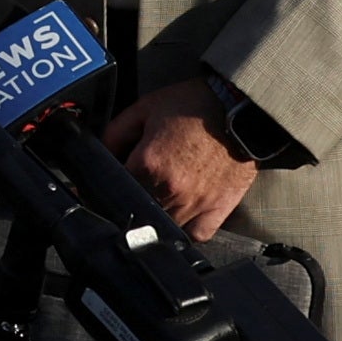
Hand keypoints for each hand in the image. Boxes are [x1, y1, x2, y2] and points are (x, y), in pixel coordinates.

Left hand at [108, 78, 262, 239]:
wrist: (241, 107)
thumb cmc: (195, 105)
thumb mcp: (144, 108)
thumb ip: (115, 133)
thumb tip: (99, 153)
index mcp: (148, 165)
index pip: (114, 190)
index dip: (105, 187)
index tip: (106, 184)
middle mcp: (170, 190)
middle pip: (137, 211)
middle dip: (132, 200)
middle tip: (139, 184)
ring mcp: (196, 204)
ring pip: (163, 227)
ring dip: (156, 216)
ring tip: (160, 196)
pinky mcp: (219, 210)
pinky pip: (195, 235)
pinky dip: (185, 230)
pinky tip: (181, 214)